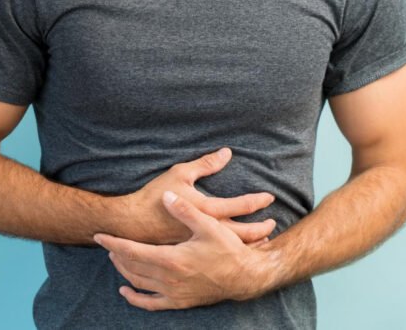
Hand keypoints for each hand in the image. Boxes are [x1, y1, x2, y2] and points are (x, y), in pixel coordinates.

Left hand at [95, 190, 277, 310]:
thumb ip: (185, 210)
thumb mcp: (208, 225)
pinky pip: (151, 303)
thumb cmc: (228, 250)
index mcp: (172, 259)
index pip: (132, 251)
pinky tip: (126, 291)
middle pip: (131, 266)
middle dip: (116, 254)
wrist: (245, 277)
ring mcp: (173, 292)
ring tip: (115, 257)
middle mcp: (169, 279)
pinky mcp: (180, 302)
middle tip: (106, 242)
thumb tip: (167, 197)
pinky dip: (135, 298)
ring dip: (123, 270)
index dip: (113, 242)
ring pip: (138, 283)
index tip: (99, 235)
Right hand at [118, 147, 274, 244]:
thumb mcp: (180, 173)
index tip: (269, 197)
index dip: (257, 201)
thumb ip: (205, 164)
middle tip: (273, 224)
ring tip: (262, 240)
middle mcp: (207, 228)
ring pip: (233, 246)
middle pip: (243, 232)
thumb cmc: (155, 196)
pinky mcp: (192, 250)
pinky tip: (238, 251)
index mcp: (206, 208)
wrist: (132, 223)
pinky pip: (219, 253)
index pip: (241, 205)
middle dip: (261, 228)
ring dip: (250, 242)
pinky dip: (233, 251)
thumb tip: (226, 153)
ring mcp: (200, 242)